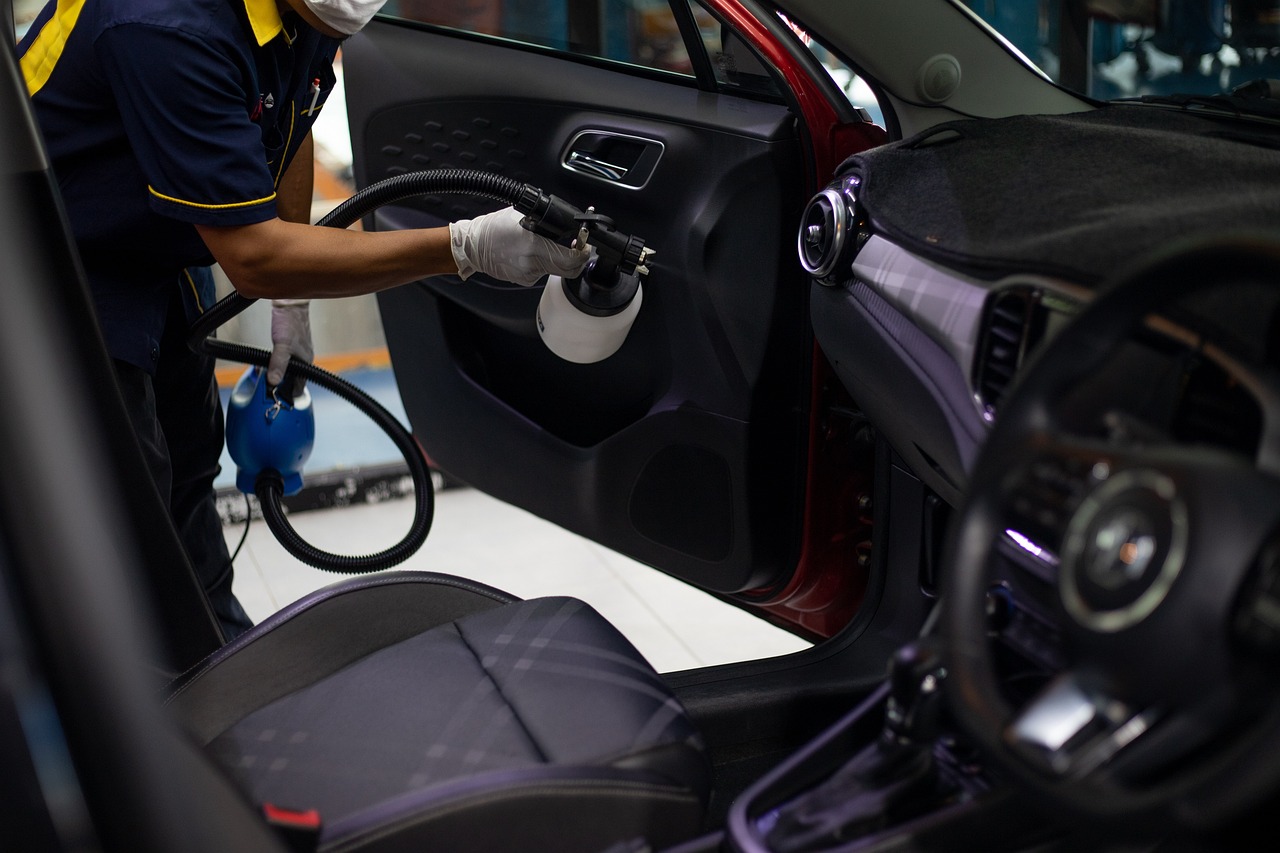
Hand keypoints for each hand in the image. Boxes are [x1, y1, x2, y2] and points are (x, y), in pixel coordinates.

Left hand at [267, 299, 312, 396]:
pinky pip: (286, 360)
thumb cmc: (289, 322)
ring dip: (279, 375)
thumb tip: (272, 382)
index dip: (289, 395)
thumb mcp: (281, 346)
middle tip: (267, 390)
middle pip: (294, 379)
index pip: (300, 386)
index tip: (278, 400)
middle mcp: (304, 358)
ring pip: (290, 370)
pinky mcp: (292, 344)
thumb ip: (277, 365)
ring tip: (266, 378)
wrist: (290, 302)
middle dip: (282, 386)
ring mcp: (299, 351)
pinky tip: (269, 363)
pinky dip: (278, 365)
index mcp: (306, 362)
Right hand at [449, 207, 589, 285]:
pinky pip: (544, 272)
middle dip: (578, 259)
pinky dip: (546, 263)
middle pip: (569, 268)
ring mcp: (528, 273)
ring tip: (554, 246)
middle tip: (580, 248)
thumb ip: (545, 222)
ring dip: (562, 260)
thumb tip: (567, 227)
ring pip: (558, 270)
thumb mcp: (521, 216)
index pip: (570, 256)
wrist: (473, 246)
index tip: (586, 245)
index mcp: (532, 243)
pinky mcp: (525, 280)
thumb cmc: (492, 228)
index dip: (583, 253)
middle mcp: (531, 262)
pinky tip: (535, 254)